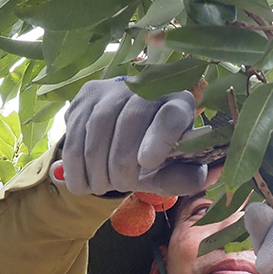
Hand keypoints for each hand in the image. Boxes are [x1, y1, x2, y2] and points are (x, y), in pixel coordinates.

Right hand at [58, 79, 206, 195]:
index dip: (160, 136)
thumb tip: (197, 178)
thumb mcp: (172, 171)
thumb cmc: (154, 156)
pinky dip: (76, 165)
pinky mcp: (85, 96)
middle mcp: (146, 87)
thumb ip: (185, 177)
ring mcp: (112, 88)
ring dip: (97, 165)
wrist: (121, 137)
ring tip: (102, 185)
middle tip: (121, 184)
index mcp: (179, 103)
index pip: (171, 114)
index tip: (148, 162)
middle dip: (121, 162)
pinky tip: (84, 182)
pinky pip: (74, 133)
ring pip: (98, 125)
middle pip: (130, 120)